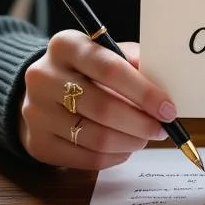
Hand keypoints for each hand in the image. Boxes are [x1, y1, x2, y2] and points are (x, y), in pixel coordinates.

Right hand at [19, 31, 174, 169]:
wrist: (42, 91)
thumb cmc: (86, 71)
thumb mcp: (108, 54)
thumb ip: (134, 64)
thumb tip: (166, 87)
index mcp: (66, 45)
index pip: (110, 68)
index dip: (144, 92)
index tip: (168, 109)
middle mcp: (44, 76)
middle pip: (103, 107)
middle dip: (140, 123)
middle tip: (161, 129)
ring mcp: (36, 111)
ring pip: (95, 137)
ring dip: (129, 142)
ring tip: (143, 138)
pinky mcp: (37, 142)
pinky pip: (85, 158)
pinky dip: (113, 157)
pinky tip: (123, 148)